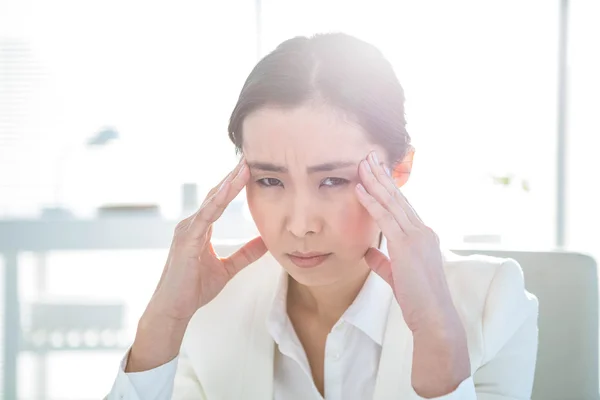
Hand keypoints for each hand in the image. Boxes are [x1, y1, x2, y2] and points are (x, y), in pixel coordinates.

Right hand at [128, 157, 266, 371]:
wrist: (173, 310)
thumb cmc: (193, 289)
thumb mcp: (227, 269)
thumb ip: (245, 254)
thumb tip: (266, 241)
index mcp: (200, 229)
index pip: (220, 200)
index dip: (235, 184)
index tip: (250, 168)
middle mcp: (192, 224)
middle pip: (216, 194)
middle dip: (233, 176)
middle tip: (250, 157)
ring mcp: (187, 230)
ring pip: (211, 201)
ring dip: (228, 183)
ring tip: (244, 167)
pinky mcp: (186, 240)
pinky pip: (205, 217)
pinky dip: (218, 202)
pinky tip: (229, 189)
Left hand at [354, 151, 456, 333]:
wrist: (434, 317)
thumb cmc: (419, 300)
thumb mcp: (397, 275)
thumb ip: (383, 261)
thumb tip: (368, 252)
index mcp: (423, 236)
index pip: (402, 206)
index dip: (388, 187)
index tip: (376, 170)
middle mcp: (422, 231)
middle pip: (398, 197)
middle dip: (381, 175)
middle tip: (369, 155)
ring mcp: (416, 236)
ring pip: (392, 202)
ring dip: (375, 181)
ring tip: (362, 163)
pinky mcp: (407, 245)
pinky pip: (385, 218)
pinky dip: (371, 202)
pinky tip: (359, 189)